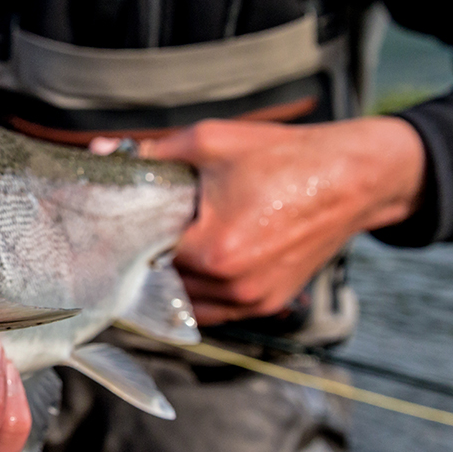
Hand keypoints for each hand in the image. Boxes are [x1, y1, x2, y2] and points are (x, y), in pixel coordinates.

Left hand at [92, 117, 425, 324]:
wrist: (353, 177)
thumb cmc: (282, 155)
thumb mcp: (210, 141)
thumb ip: (151, 153)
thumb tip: (99, 153)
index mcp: (212, 248)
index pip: (144, 254)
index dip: (128, 235)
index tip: (117, 222)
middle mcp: (231, 284)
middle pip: (162, 280)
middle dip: (149, 257)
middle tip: (140, 231)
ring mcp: (252, 299)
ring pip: (186, 300)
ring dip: (173, 279)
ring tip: (168, 245)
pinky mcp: (268, 304)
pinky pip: (215, 310)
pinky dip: (200, 291)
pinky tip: (195, 262)